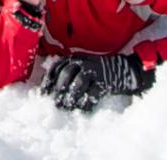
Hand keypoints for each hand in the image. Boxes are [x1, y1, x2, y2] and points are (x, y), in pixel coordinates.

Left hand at [40, 53, 154, 111]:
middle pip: (66, 73)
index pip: (57, 66)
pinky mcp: (104, 82)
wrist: (123, 70)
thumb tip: (50, 88)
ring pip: (78, 82)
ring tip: (66, 107)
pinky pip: (92, 93)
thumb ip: (68, 72)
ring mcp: (94, 71)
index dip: (49, 80)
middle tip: (55, 103)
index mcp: (75, 58)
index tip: (43, 93)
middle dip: (59, 89)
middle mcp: (83, 62)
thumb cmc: (97, 71)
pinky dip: (86, 103)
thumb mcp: (82, 66)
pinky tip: (82, 109)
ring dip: (70, 96)